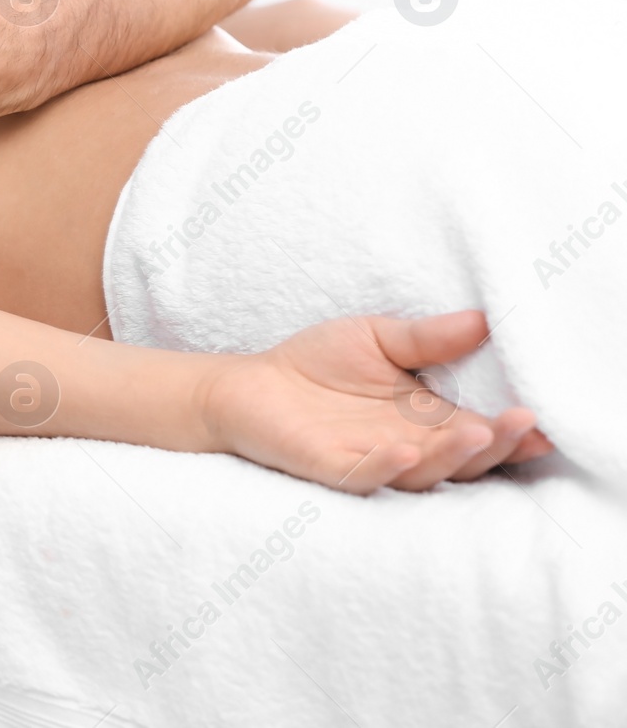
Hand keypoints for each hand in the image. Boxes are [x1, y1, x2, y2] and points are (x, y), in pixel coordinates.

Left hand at [203, 310, 552, 493]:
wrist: (250, 386)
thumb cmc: (316, 365)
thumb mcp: (377, 339)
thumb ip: (426, 338)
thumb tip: (484, 318)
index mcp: (426, 421)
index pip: (480, 432)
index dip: (513, 432)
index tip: (545, 419)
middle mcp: (408, 448)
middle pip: (462, 459)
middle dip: (496, 446)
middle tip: (524, 424)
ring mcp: (370, 462)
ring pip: (421, 474)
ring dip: (449, 456)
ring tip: (476, 432)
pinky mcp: (330, 469)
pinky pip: (362, 477)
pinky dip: (384, 468)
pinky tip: (403, 452)